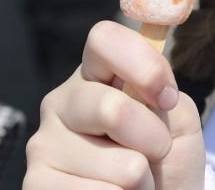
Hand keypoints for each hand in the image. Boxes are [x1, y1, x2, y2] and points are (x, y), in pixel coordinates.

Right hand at [24, 21, 206, 189]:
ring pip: (119, 164)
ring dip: (142, 178)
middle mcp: (61, 103)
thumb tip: (149, 93)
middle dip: (152, 137)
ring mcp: (44, 144)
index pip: (104, 39)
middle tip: (158, 152)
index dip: (143, 65)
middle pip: (110, 108)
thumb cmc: (166, 159)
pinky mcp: (36, 183)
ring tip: (134, 181)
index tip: (168, 98)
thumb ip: (166, 95)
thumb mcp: (178, 119)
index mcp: (94, 75)